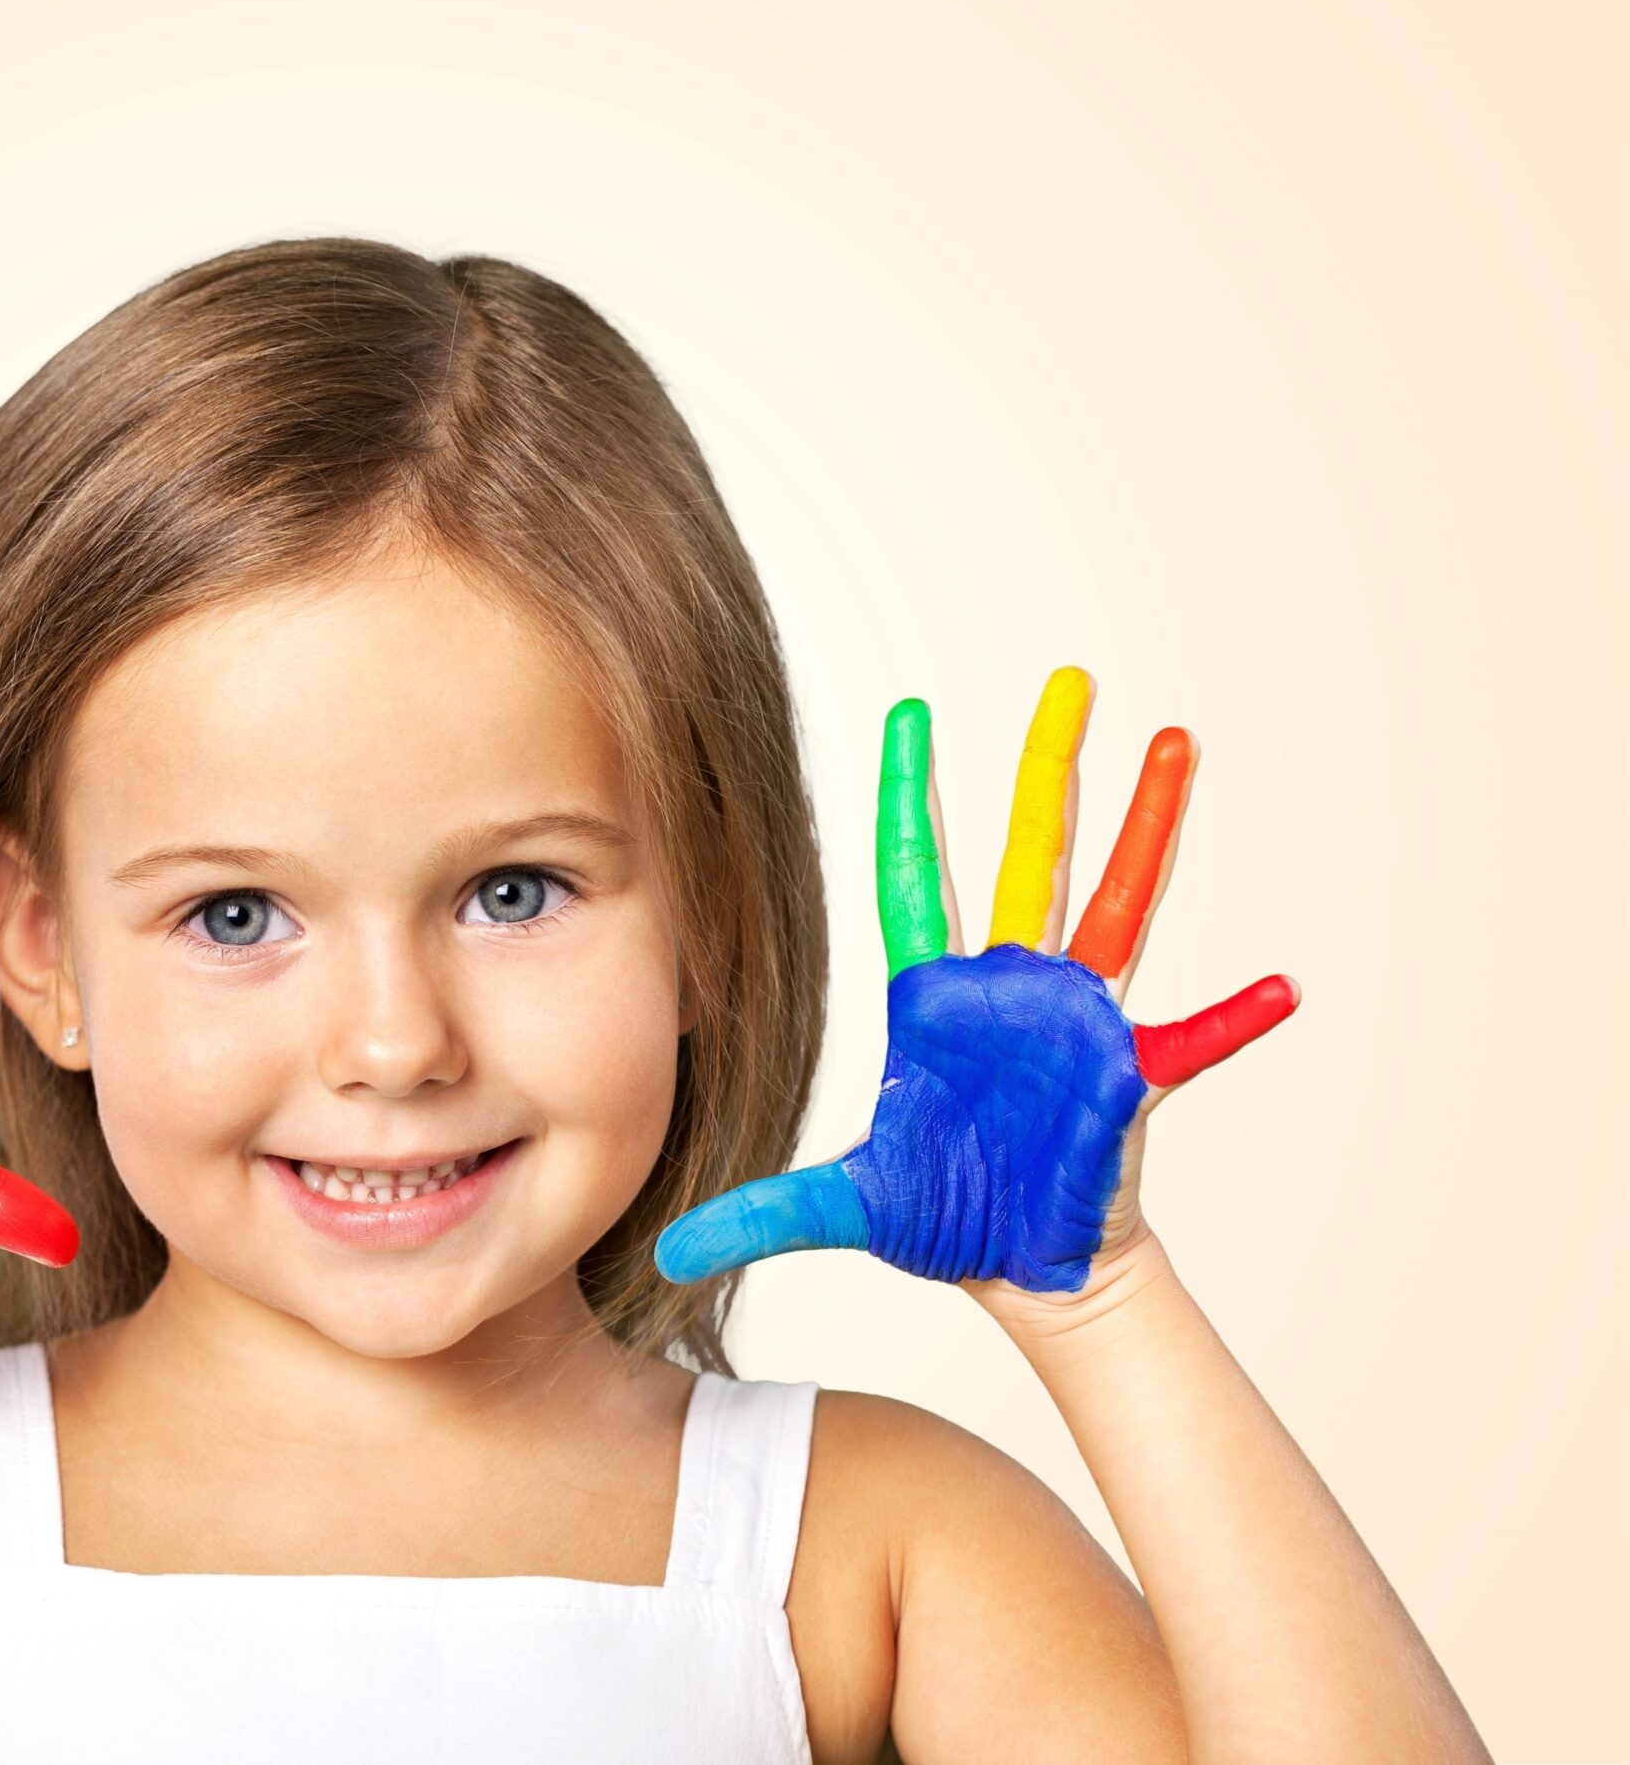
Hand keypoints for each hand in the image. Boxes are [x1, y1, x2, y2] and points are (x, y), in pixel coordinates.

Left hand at [655, 666, 1296, 1298]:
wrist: (1023, 1271)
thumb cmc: (948, 1219)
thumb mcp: (847, 1209)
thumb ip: (764, 1216)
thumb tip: (667, 1254)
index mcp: (938, 998)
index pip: (914, 871)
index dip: (911, 795)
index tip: (910, 714)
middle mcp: (1011, 986)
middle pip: (1028, 853)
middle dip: (1047, 766)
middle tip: (1071, 679)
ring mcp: (1079, 1020)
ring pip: (1116, 903)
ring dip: (1147, 827)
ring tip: (1175, 746)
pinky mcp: (1130, 1074)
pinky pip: (1192, 1040)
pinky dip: (1234, 1019)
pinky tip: (1283, 989)